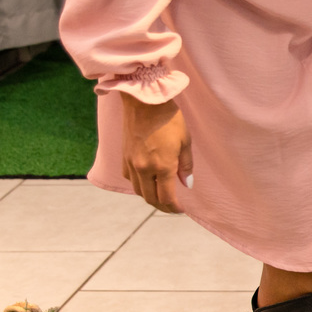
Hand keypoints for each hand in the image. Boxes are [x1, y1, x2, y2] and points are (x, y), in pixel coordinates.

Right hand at [120, 92, 192, 213]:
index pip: (166, 198)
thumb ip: (186, 166)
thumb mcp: (185, 141)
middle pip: (151, 198)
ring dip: (150, 197)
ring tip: (161, 196)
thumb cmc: (169, 118)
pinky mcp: (123, 156)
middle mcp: (144, 169)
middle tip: (172, 207)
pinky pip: (129, 178)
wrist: (144, 101)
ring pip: (139, 191)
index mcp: (162, 167)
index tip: (181, 210)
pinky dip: (139, 184)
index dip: (174, 208)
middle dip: (163, 206)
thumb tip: (187, 184)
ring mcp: (131, 163)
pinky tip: (147, 181)